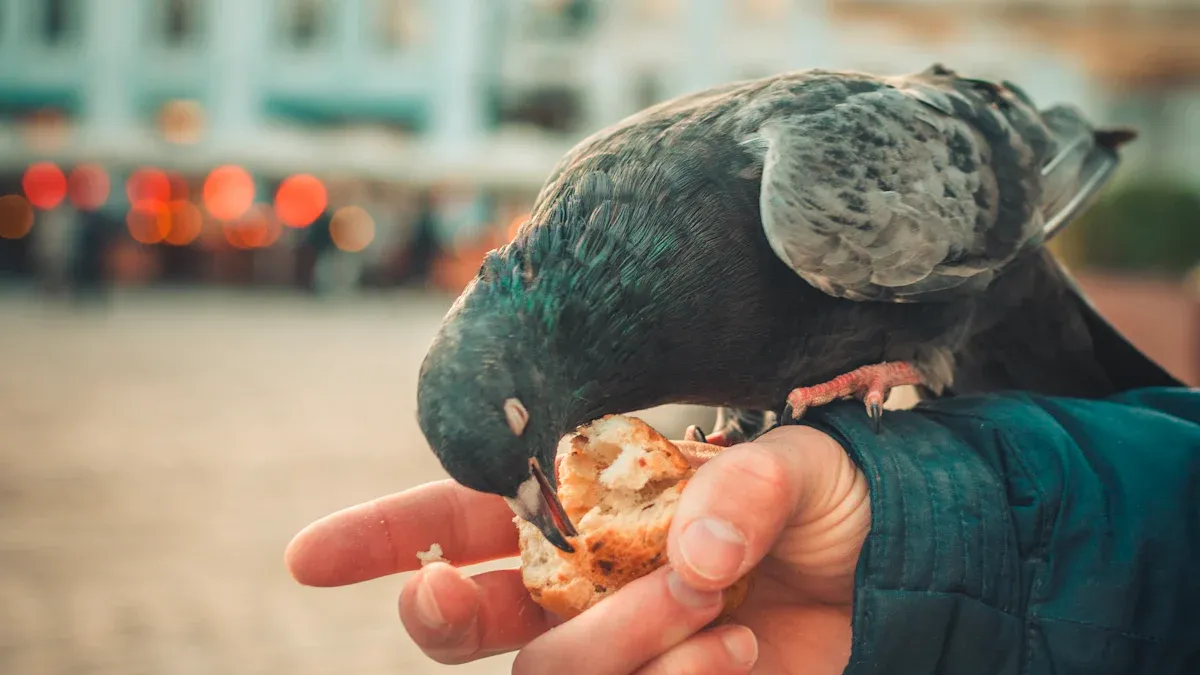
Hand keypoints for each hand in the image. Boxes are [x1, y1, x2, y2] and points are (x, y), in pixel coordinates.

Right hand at [284, 425, 870, 673]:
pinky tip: (737, 655)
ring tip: (704, 607)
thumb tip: (690, 560)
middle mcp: (589, 578)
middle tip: (449, 596)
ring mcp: (626, 644)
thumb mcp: (805, 465)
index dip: (386, 537)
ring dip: (611, 643)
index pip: (467, 511)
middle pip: (470, 617)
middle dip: (444, 613)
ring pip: (552, 670)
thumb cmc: (842, 497)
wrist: (912, 569)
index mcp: (592, 499)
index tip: (308, 559)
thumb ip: (747, 490)